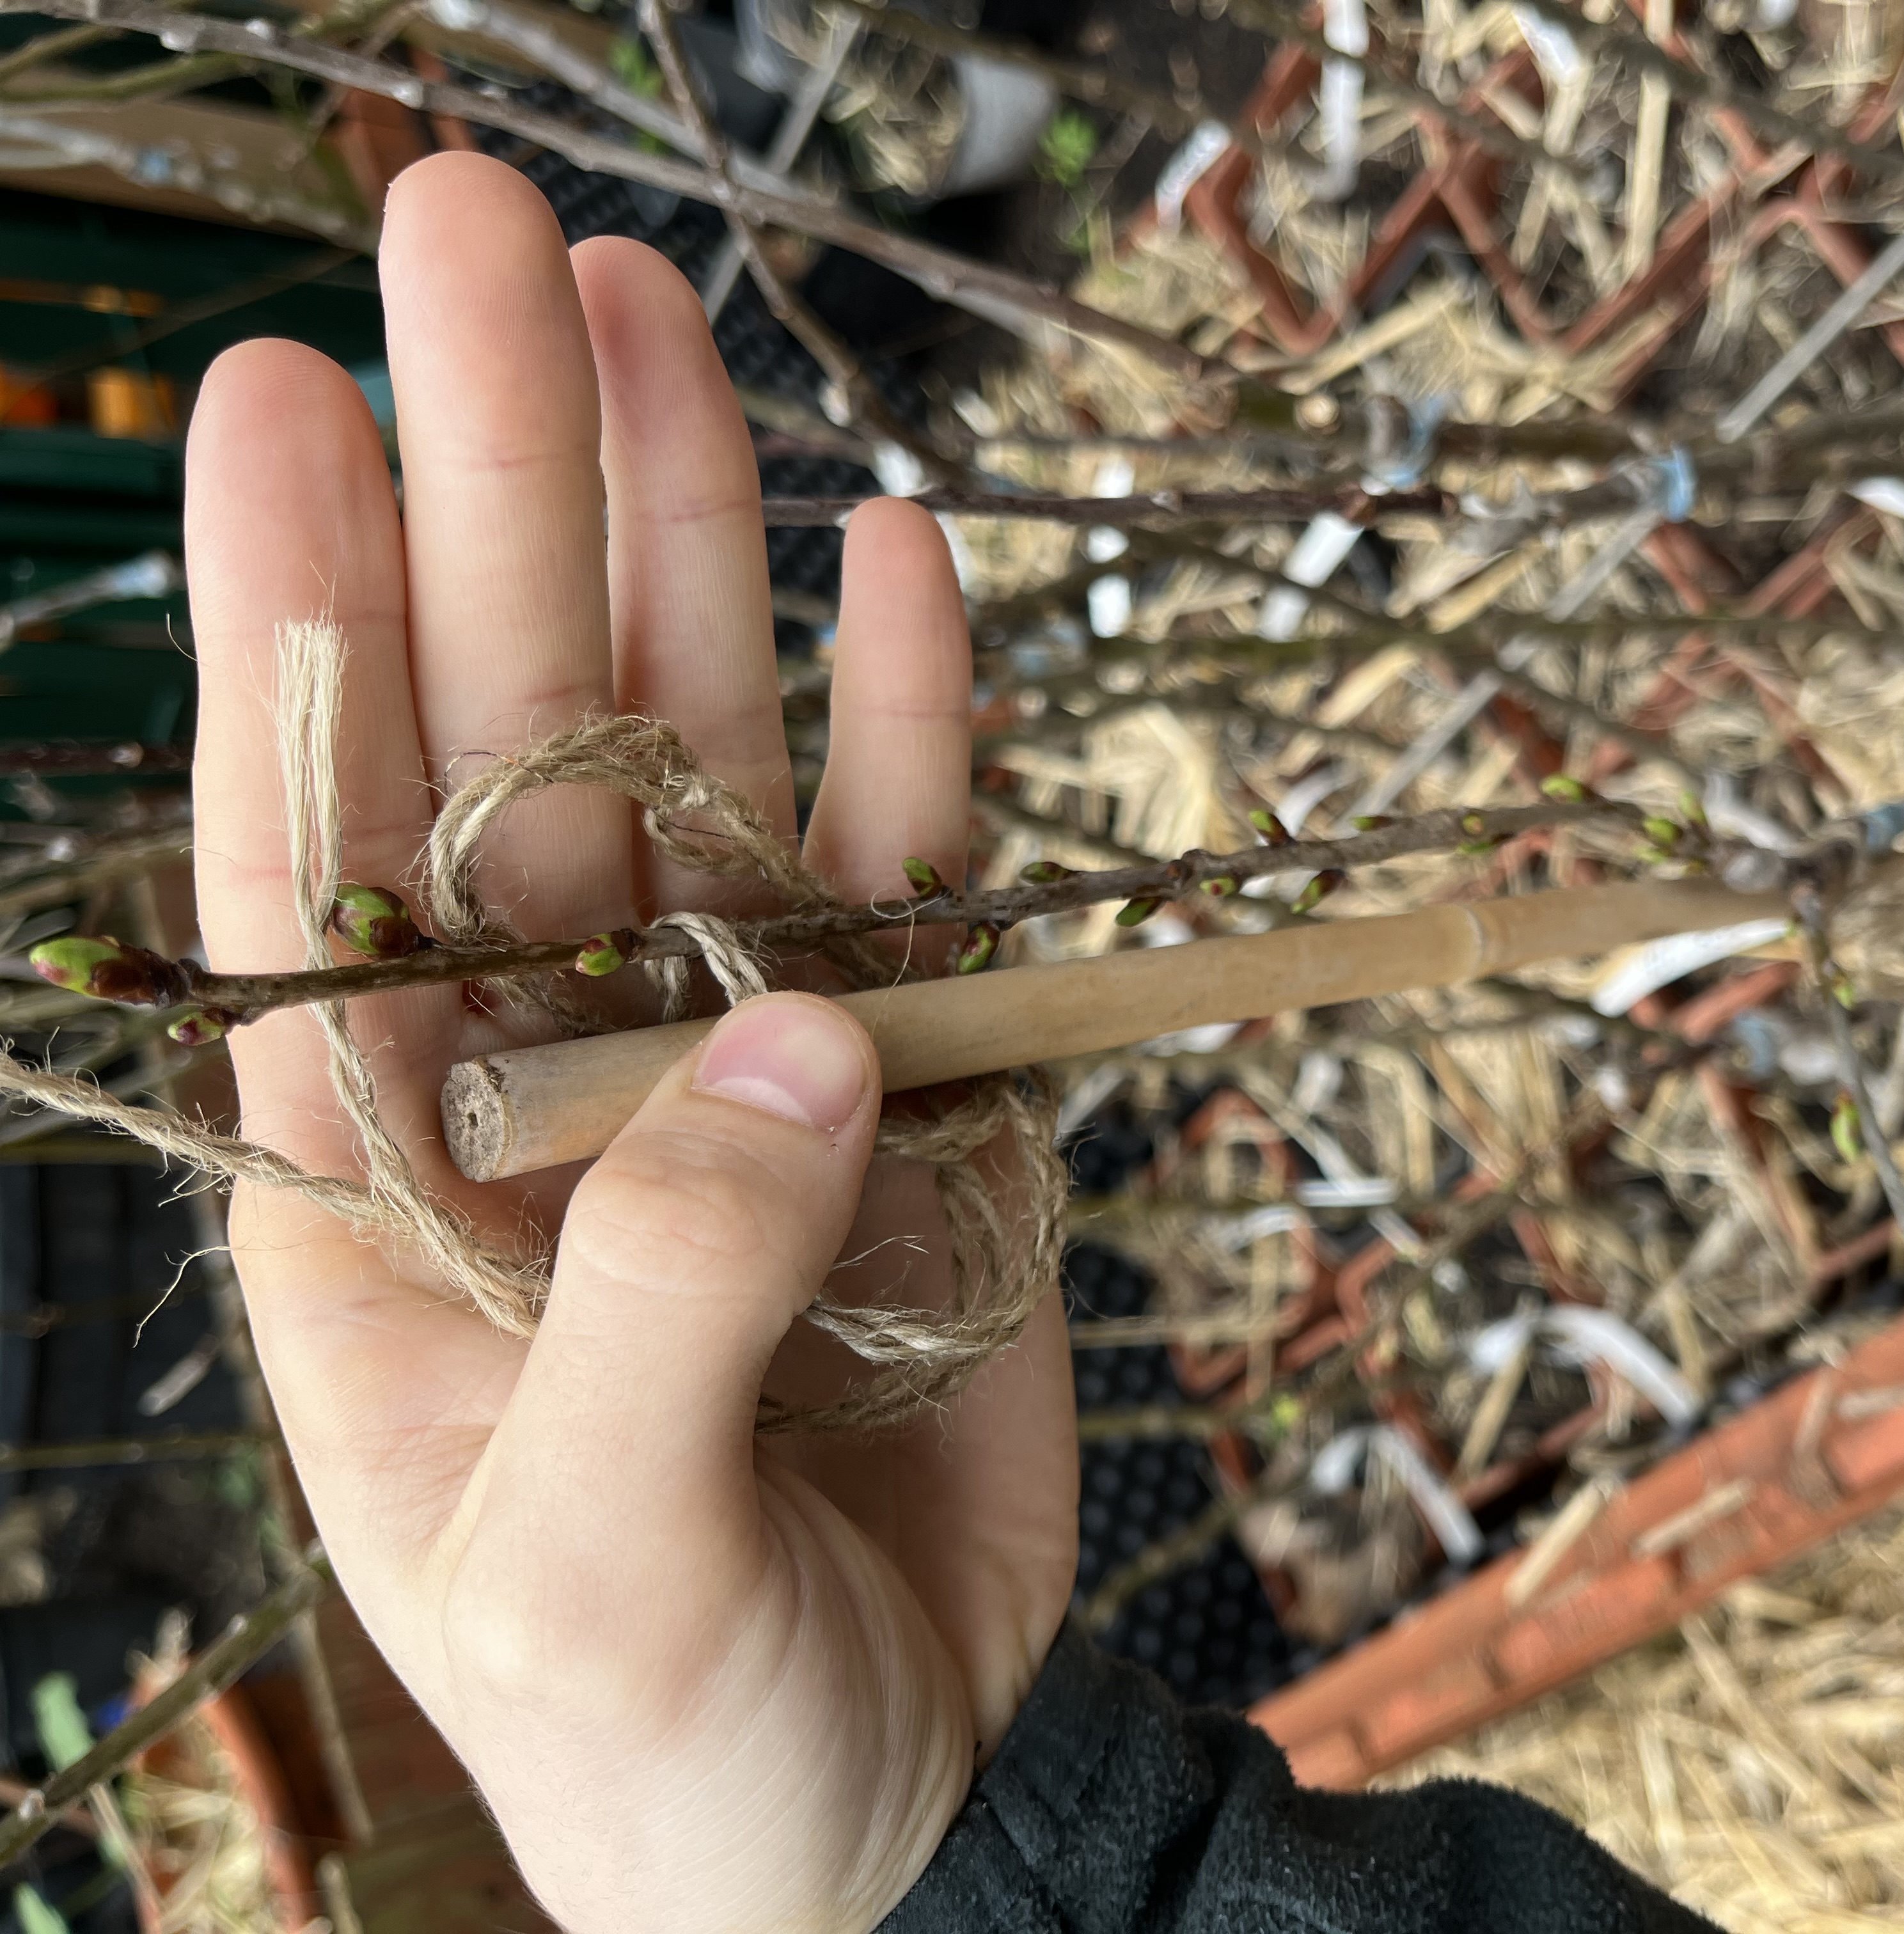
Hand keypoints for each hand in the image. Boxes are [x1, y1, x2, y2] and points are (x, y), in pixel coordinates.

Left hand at [185, 155, 1075, 1931]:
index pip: (318, 860)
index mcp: (390, 1186)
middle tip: (488, 242)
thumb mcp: (600, 1563)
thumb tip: (794, 1032)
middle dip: (502, 493)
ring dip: (690, 551)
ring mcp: (745, 1071)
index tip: (277, 394)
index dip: (302, 623)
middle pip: (518, 742)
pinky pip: (915, 881)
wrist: (903, 1825)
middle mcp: (555, 1078)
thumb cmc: (674, 1751)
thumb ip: (673, 1289)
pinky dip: (916, 733)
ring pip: (708, 764)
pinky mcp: (925, 1098)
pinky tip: (898, 568)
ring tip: (656, 317)